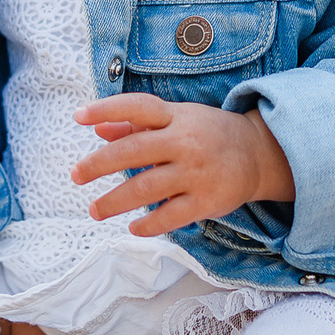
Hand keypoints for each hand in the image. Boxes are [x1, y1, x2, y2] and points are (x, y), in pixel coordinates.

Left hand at [71, 94, 295, 237]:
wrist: (259, 154)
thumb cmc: (207, 133)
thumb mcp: (176, 120)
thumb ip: (136, 124)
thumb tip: (98, 129)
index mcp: (176, 117)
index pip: (137, 107)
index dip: (107, 109)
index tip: (78, 117)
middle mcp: (184, 142)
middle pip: (134, 150)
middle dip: (99, 164)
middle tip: (75, 175)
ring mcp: (196, 172)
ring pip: (147, 188)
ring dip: (115, 201)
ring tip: (95, 210)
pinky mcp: (206, 200)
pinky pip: (171, 216)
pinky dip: (148, 224)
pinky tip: (132, 228)